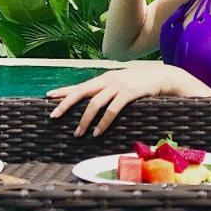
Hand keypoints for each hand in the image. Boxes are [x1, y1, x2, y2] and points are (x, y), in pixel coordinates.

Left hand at [46, 63, 180, 136]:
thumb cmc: (140, 83)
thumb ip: (108, 90)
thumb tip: (93, 103)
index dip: (64, 91)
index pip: (79, 85)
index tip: (48, 96)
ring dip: (85, 119)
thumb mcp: (121, 84)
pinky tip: (98, 132)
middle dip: (66, 103)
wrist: (162, 77)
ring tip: (78, 133)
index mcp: (104, 78)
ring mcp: (118, 85)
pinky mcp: (130, 92)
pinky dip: (104, 121)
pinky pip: (113, 108)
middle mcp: (108, 80)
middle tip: (54, 116)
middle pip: (82, 91)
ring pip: (95, 102)